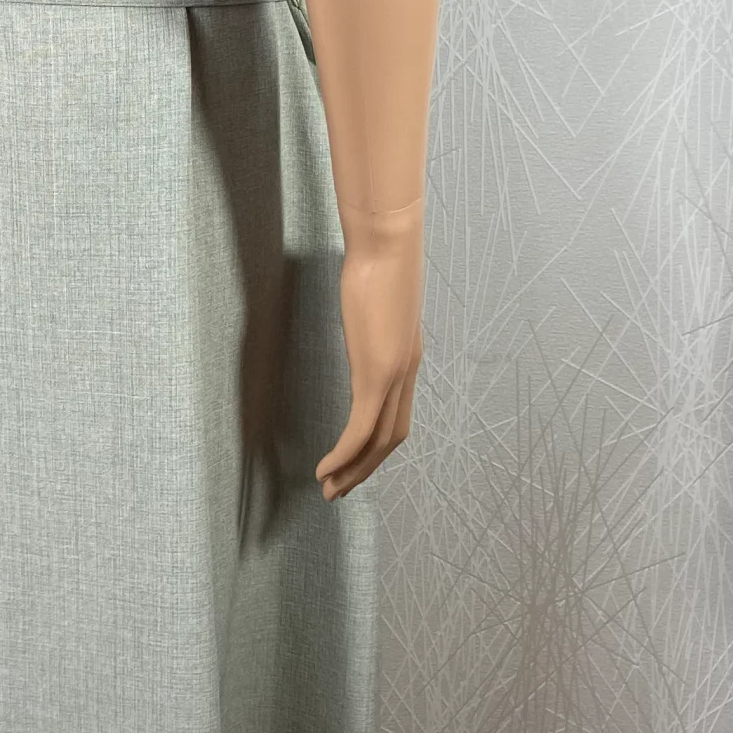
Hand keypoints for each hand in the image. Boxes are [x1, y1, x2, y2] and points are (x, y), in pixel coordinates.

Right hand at [317, 202, 423, 501]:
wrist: (389, 242)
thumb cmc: (379, 257)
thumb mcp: (375, 294)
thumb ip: (371, 312)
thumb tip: (361, 303)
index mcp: (407, 357)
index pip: (397, 415)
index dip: (377, 445)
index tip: (354, 462)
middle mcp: (406, 372)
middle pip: (391, 439)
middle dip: (366, 470)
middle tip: (339, 490)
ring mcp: (394, 375)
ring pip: (378, 442)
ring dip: (353, 472)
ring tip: (328, 489)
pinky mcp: (377, 372)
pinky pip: (361, 429)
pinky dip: (345, 455)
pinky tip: (326, 469)